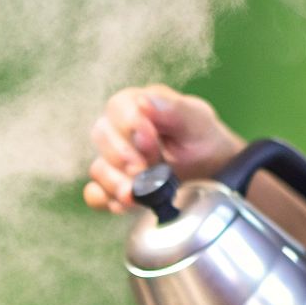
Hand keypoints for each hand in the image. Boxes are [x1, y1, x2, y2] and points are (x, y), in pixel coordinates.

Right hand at [83, 84, 243, 213]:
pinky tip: (129, 202)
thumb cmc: (200, 138)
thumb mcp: (196, 121)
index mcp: (136, 104)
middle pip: (102, 137)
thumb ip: (172, 110)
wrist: (209, 170)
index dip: (131, 126)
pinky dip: (108, 199)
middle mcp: (117, 130)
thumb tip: (143, 102)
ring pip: (98, 168)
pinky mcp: (112, 187)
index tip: (153, 141)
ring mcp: (112, 160)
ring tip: (139, 193)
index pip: (118, 108)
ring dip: (117, 182)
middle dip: (124, 156)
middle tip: (147, 169)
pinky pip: (96, 195)